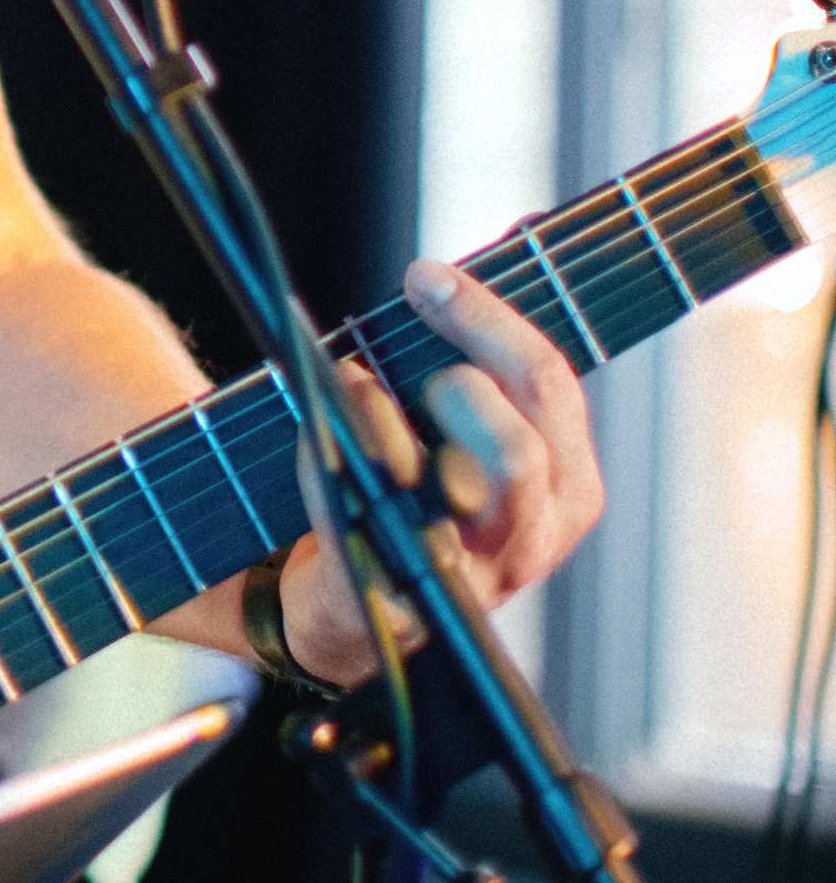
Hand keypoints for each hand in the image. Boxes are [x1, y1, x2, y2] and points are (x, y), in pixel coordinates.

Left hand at [281, 255, 604, 687]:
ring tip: (353, 383)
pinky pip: (372, 529)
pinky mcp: (402, 607)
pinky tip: (317, 436)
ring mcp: (471, 578)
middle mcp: (531, 537)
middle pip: (518, 450)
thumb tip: (437, 278)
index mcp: (566, 485)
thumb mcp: (468, 428)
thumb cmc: (418, 490)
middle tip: (403, 359)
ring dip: (384, 421)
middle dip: (454, 383)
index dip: (486, 320)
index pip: (550, 387)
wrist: (355, 601)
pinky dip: (332, 468)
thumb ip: (475, 365)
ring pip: (450, 495)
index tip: (426, 276)